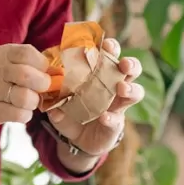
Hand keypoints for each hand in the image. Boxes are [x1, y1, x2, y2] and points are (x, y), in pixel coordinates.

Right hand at [0, 43, 51, 124]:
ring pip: (28, 98)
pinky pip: (20, 115)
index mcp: (4, 54)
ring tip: (26, 101)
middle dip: (42, 85)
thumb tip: (54, 71)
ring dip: (33, 102)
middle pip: (32, 77)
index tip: (45, 72)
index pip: (32, 54)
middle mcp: (0, 70)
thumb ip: (23, 62)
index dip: (43, 65)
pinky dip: (24, 115)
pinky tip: (18, 111)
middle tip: (39, 89)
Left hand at [46, 37, 143, 155]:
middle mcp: (115, 87)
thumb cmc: (72, 112)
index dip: (112, 48)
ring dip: (130, 88)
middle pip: (131, 69)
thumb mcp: (60, 102)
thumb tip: (47, 94)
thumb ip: (54, 97)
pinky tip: (104, 117)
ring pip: (136, 92)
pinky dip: (111, 118)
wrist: (77, 140)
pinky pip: (118, 119)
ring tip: (121, 88)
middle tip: (123, 64)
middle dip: (130, 64)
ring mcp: (118, 106)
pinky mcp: (116, 124)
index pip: (111, 56)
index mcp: (101, 74)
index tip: (107, 44)